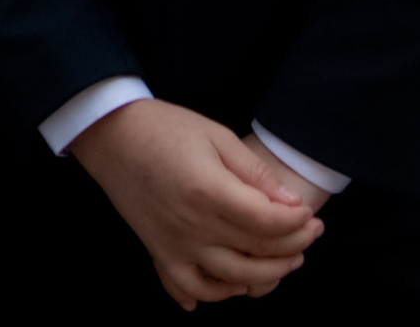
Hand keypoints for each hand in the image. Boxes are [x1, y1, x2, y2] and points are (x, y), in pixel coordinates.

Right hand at [71, 99, 321, 309]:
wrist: (109, 134)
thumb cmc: (164, 127)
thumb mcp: (216, 135)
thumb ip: (254, 171)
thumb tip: (291, 202)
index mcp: (208, 191)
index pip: (267, 222)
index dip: (296, 223)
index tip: (309, 214)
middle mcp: (192, 225)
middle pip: (256, 252)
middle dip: (292, 247)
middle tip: (310, 234)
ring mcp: (173, 243)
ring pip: (231, 278)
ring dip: (266, 275)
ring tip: (285, 261)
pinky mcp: (157, 250)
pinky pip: (189, 286)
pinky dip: (214, 293)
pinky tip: (232, 285)